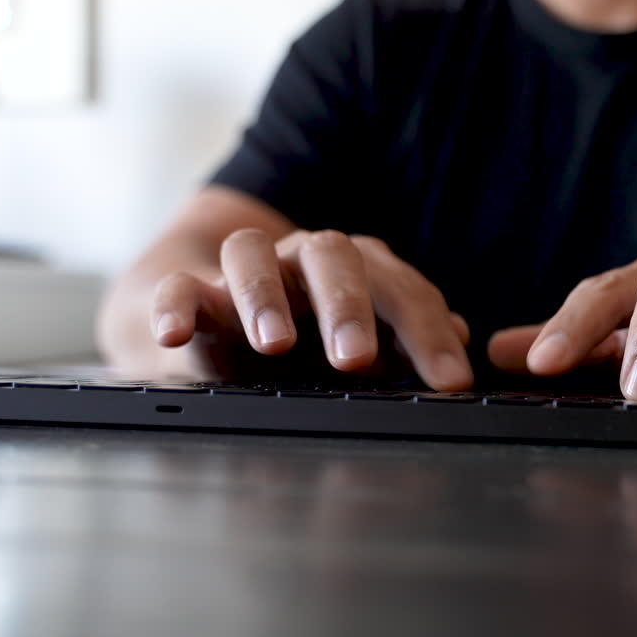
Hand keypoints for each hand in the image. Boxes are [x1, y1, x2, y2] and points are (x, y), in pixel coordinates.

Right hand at [150, 229, 473, 388]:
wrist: (221, 327)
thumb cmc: (311, 341)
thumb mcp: (366, 345)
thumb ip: (408, 343)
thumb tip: (462, 340)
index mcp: (361, 272)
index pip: (402, 291)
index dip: (429, 334)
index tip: (450, 383)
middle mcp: (305, 261)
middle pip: (332, 256)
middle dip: (347, 305)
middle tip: (355, 358)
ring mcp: (246, 273)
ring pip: (250, 254)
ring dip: (264, 296)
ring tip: (275, 345)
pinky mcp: (190, 294)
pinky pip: (178, 287)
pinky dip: (175, 305)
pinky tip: (175, 334)